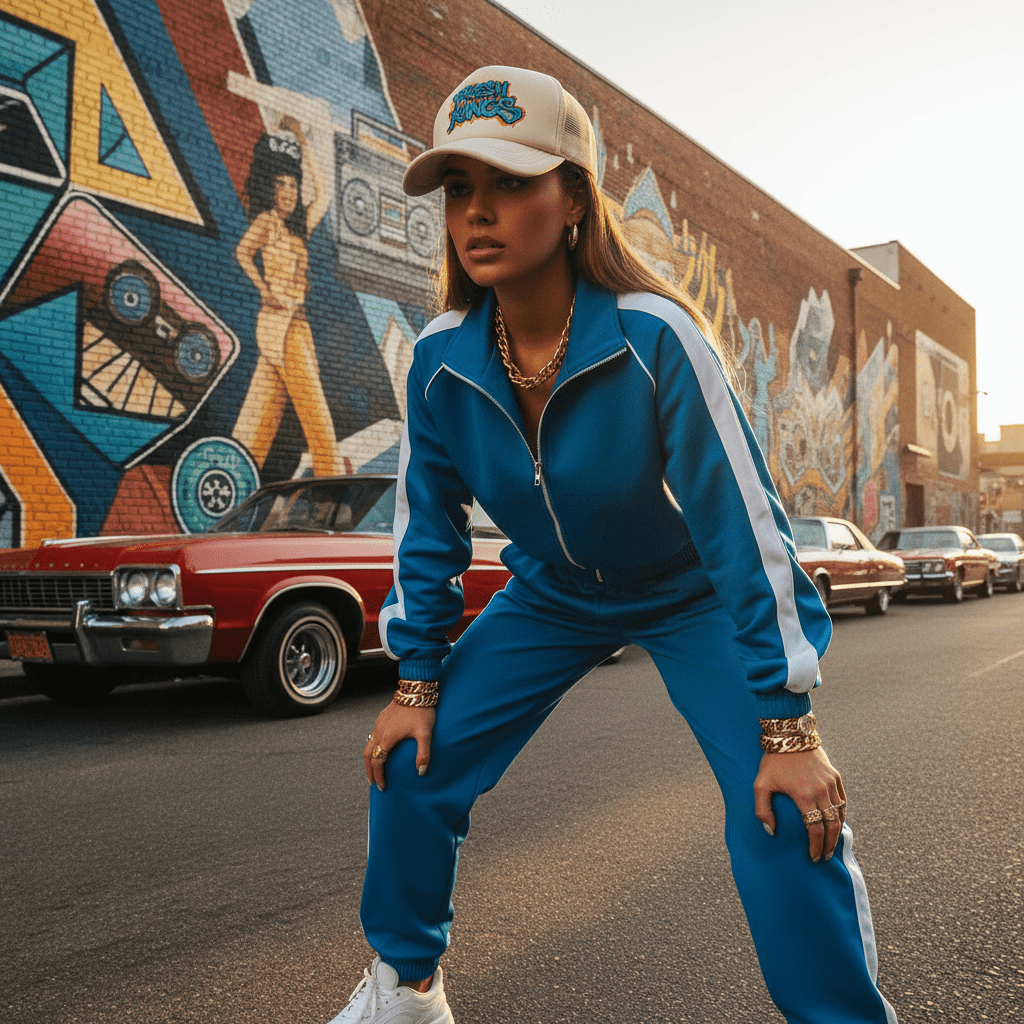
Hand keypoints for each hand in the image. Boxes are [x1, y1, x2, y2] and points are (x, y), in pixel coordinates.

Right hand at [363, 693, 435, 791]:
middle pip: (367, 755)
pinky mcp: (382, 717)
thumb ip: (424, 754)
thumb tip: (421, 772)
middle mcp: (379, 731)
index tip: (382, 787)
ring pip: (368, 744)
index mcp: (387, 738)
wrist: (416, 689)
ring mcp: (379, 723)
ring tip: (375, 768)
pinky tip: (381, 748)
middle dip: (369, 770)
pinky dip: (373, 746)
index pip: (377, 762)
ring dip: (370, 758)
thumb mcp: (425, 734)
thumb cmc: (422, 711)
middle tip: (373, 782)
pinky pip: (373, 735)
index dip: (378, 776)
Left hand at [753, 746, 846, 861]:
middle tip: (825, 857)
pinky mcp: (835, 776)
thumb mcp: (760, 784)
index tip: (813, 857)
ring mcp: (831, 783)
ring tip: (832, 845)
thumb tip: (771, 831)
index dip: (815, 846)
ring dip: (837, 832)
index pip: (815, 829)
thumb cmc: (773, 761)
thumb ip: (762, 809)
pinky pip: (843, 801)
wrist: (790, 735)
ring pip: (839, 815)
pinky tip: (836, 823)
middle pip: (831, 826)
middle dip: (829, 845)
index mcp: (803, 795)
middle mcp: (821, 791)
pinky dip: (841, 815)